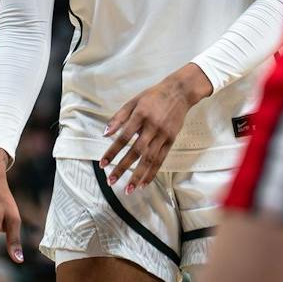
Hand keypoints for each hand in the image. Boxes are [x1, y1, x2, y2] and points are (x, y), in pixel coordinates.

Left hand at [100, 63, 212, 190]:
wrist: (179, 92)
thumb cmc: (153, 96)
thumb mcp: (133, 101)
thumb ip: (118, 117)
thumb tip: (105, 134)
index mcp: (140, 115)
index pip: (123, 137)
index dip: (112, 152)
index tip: (103, 164)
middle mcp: (152, 127)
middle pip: (136, 151)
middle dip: (123, 168)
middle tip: (111, 181)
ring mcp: (163, 135)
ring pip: (150, 159)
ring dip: (138, 176)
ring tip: (129, 189)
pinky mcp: (171, 140)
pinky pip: (161, 160)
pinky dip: (152, 172)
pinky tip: (144, 183)